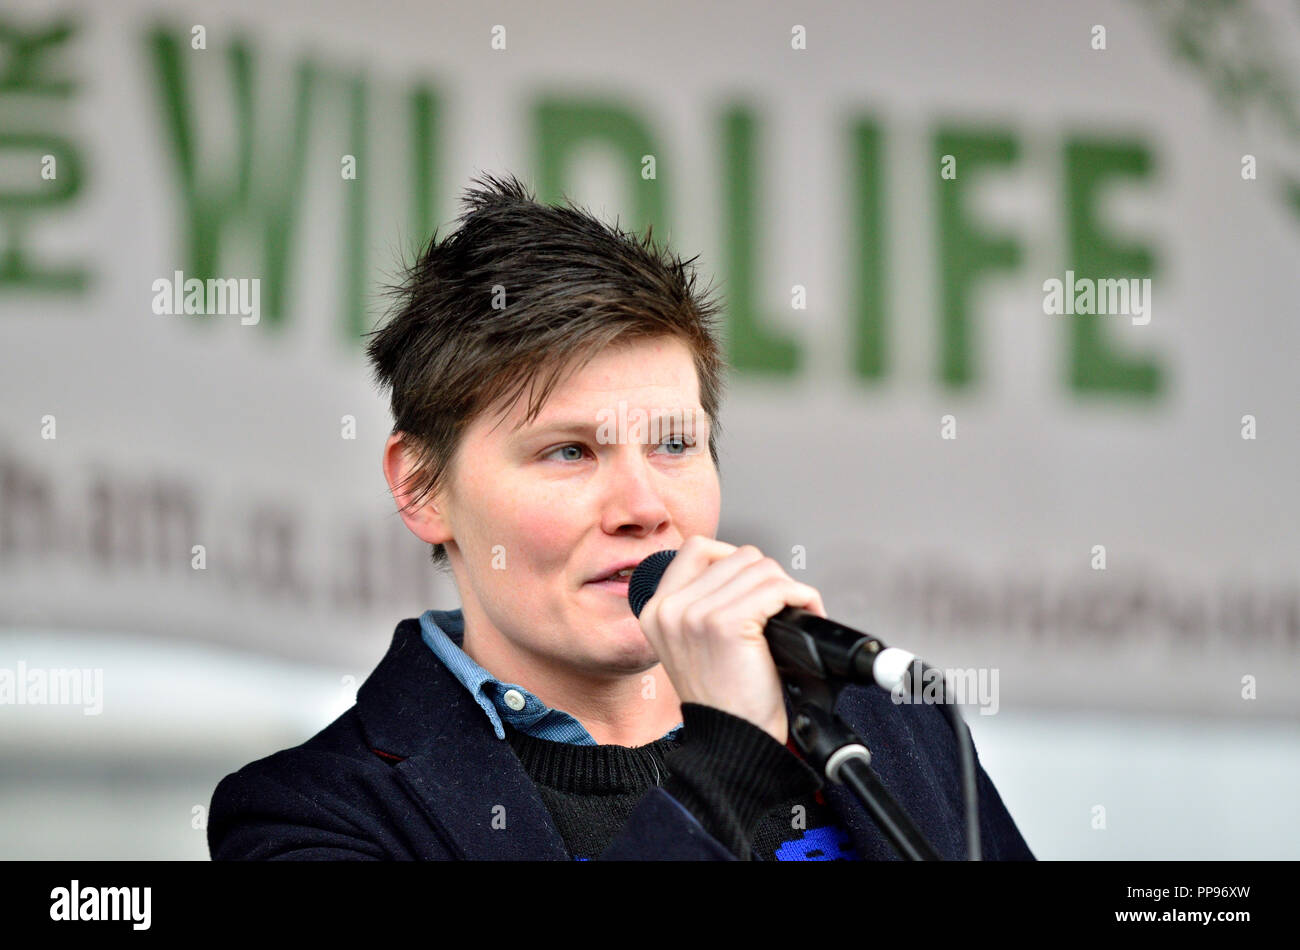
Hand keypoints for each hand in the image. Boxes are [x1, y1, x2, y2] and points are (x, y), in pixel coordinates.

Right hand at [636, 536, 828, 744]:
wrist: (733, 744)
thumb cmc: (724, 701)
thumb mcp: (692, 645)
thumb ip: (702, 603)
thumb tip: (747, 569)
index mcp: (657, 610)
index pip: (698, 549)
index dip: (734, 558)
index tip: (754, 584)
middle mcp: (670, 609)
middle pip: (737, 556)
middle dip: (769, 579)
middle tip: (782, 607)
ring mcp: (695, 614)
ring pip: (761, 569)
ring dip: (789, 589)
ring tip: (795, 613)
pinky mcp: (726, 624)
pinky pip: (777, 589)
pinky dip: (801, 597)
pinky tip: (805, 613)